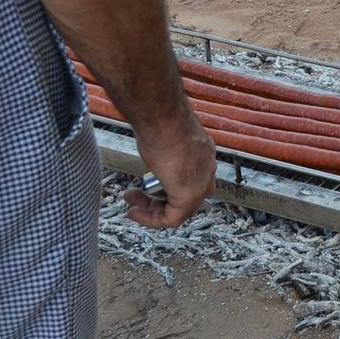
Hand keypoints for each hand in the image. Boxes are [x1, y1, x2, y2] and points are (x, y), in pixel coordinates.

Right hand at [124, 113, 215, 228]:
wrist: (164, 119)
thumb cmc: (162, 122)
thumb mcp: (165, 137)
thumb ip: (165, 151)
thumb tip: (154, 152)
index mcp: (203, 153)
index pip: (193, 178)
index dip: (169, 187)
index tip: (148, 185)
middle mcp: (206, 169)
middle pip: (187, 196)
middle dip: (159, 200)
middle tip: (137, 197)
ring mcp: (201, 183)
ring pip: (180, 209)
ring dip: (153, 211)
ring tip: (132, 206)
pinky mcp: (189, 194)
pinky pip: (173, 218)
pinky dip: (153, 219)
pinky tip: (135, 212)